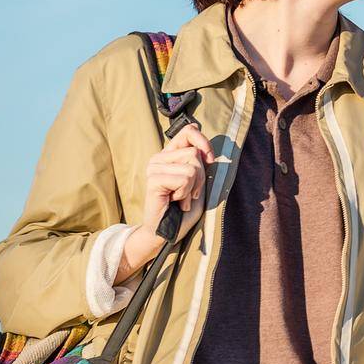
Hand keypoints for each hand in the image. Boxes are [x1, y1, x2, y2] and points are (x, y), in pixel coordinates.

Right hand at [115, 124, 214, 283]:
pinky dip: (186, 194)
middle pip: (195, 153)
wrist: (168, 232)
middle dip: (201, 176)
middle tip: (190, 193)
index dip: (204, 142)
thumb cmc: (184, 209)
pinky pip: (184, 179)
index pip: (189, 131)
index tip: (210, 160)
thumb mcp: (199, 182)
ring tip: (182, 199)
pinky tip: (175, 202)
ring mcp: (154, 167)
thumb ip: (200, 163)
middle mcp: (159, 157)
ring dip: (193, 188)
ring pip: (192, 167)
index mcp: (171, 154)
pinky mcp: (153, 179)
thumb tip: (206, 151)